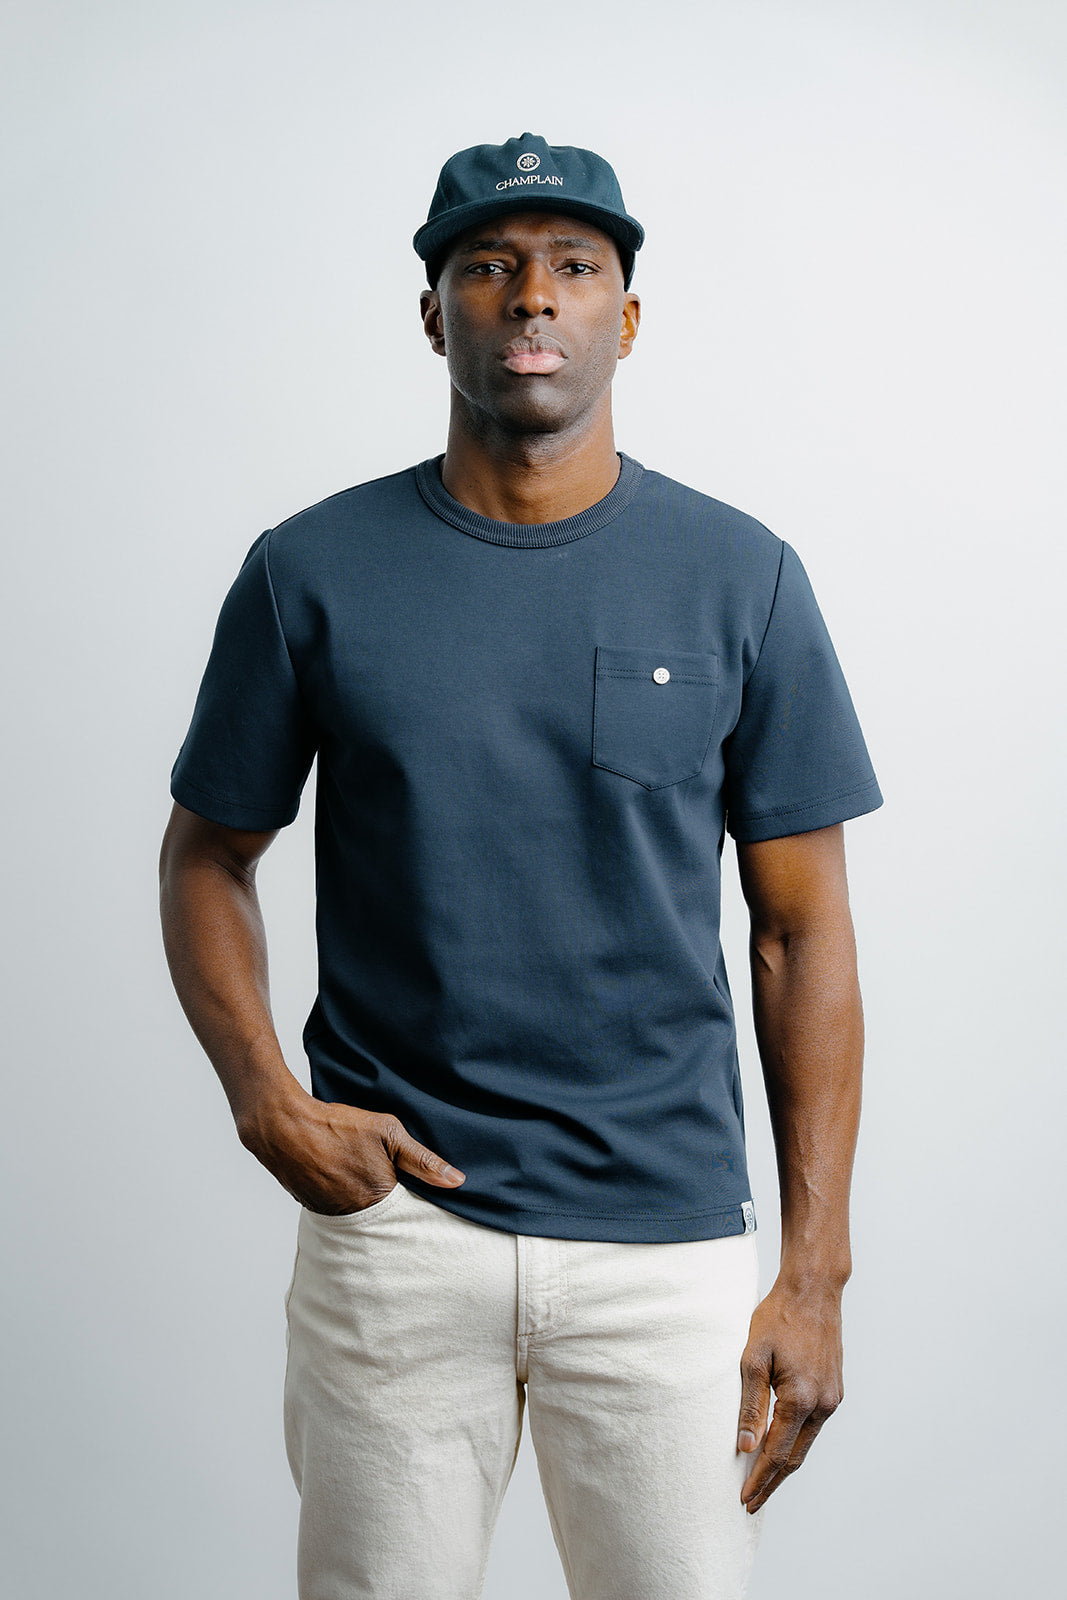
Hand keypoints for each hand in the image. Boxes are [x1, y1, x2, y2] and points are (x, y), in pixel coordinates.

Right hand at [237, 1085, 465, 1214]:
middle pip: (386, 1220)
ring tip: (363, 1179)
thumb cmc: (338, 1126)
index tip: (426, 1201)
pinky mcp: (314, 1209)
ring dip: (367, 1204)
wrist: (283, 1126)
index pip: (410, 1217)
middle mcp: (355, 1217)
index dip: (418, 1207)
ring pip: (361, 1217)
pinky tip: (344, 1179)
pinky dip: (345, 1200)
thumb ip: (423, 1160)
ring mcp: (331, 1215)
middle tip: (390, 1184)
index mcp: (379, 1200)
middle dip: (394, 1208)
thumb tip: (457, 1181)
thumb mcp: (388, 1133)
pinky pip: (339, 1211)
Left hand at [736, 1279, 844, 1512]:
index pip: (776, 1453)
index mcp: (801, 1399)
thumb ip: (750, 1405)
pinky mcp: (835, 1389)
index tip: (744, 1499)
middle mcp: (823, 1405)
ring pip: (806, 1443)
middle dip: (772, 1482)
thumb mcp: (753, 1357)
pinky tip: (782, 1444)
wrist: (813, 1290)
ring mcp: (833, 1398)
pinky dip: (797, 1441)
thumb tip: (745, 1446)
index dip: (759, 1479)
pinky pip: (814, 1425)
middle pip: (795, 1457)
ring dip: (785, 1464)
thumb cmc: (779, 1317)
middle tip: (752, 1502)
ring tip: (763, 1479)